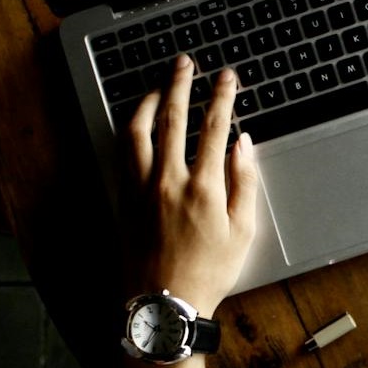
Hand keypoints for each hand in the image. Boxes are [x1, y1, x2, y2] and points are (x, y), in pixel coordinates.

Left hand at [122, 55, 258, 316]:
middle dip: (181, 84)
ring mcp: (141, 188)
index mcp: (204, 187)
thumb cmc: (208, 272)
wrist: (164, 304)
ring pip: (139, 130)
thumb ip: (245, 182)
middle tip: (186, 63)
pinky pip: (123, 152)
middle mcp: (168, 180)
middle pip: (173, 118)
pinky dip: (131, 129)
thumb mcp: (243, 231)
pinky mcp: (124, 198)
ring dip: (149, 101)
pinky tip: (137, 122)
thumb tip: (243, 144)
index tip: (227, 77)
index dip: (222, 96)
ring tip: (159, 85)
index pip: (213, 127)